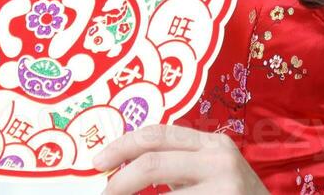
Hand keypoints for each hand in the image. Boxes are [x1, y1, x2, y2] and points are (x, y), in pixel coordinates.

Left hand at [92, 123, 268, 194]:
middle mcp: (219, 160)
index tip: (98, 162)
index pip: (158, 134)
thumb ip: (179, 163)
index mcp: (212, 144)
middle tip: (103, 194)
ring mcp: (224, 189)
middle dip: (119, 182)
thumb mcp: (213, 171)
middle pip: (153, 163)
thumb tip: (124, 169)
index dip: (123, 146)